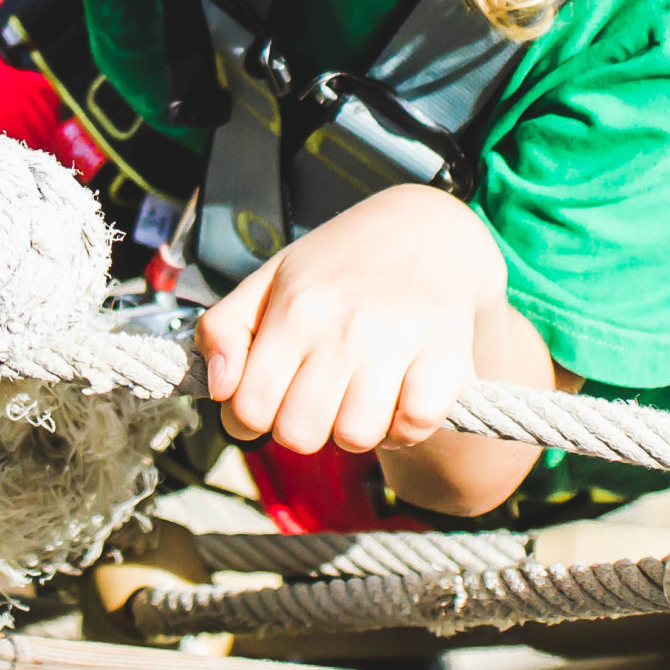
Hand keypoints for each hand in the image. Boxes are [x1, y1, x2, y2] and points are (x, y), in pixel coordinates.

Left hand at [195, 184, 506, 455]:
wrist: (426, 231)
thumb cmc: (336, 267)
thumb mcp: (268, 281)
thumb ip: (223, 330)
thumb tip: (219, 388)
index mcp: (295, 307)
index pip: (248, 409)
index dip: (249, 418)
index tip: (268, 398)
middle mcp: (346, 324)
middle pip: (300, 435)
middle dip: (301, 426)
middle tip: (315, 395)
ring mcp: (401, 340)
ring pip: (356, 438)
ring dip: (353, 428)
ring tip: (356, 394)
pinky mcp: (449, 356)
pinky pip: (415, 426)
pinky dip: (405, 427)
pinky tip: (396, 396)